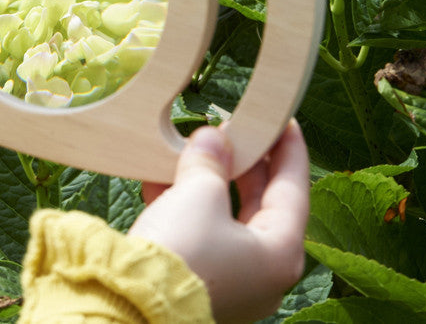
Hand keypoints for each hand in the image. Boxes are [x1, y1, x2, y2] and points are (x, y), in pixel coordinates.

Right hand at [130, 120, 308, 322]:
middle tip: (236, 131)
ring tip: (193, 150)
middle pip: (261, 205)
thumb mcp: (198, 194)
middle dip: (244, 164)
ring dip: (208, 183)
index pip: (294, 188)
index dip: (288, 148)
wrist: (132, 306)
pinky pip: (201, 237)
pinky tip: (160, 180)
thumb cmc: (181, 254)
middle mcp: (263, 275)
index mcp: (281, 254)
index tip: (283, 120)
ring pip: (226, 220)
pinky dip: (186, 208)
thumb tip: (212, 138)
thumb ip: (210, 161)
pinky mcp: (200, 286)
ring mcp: (232, 284)